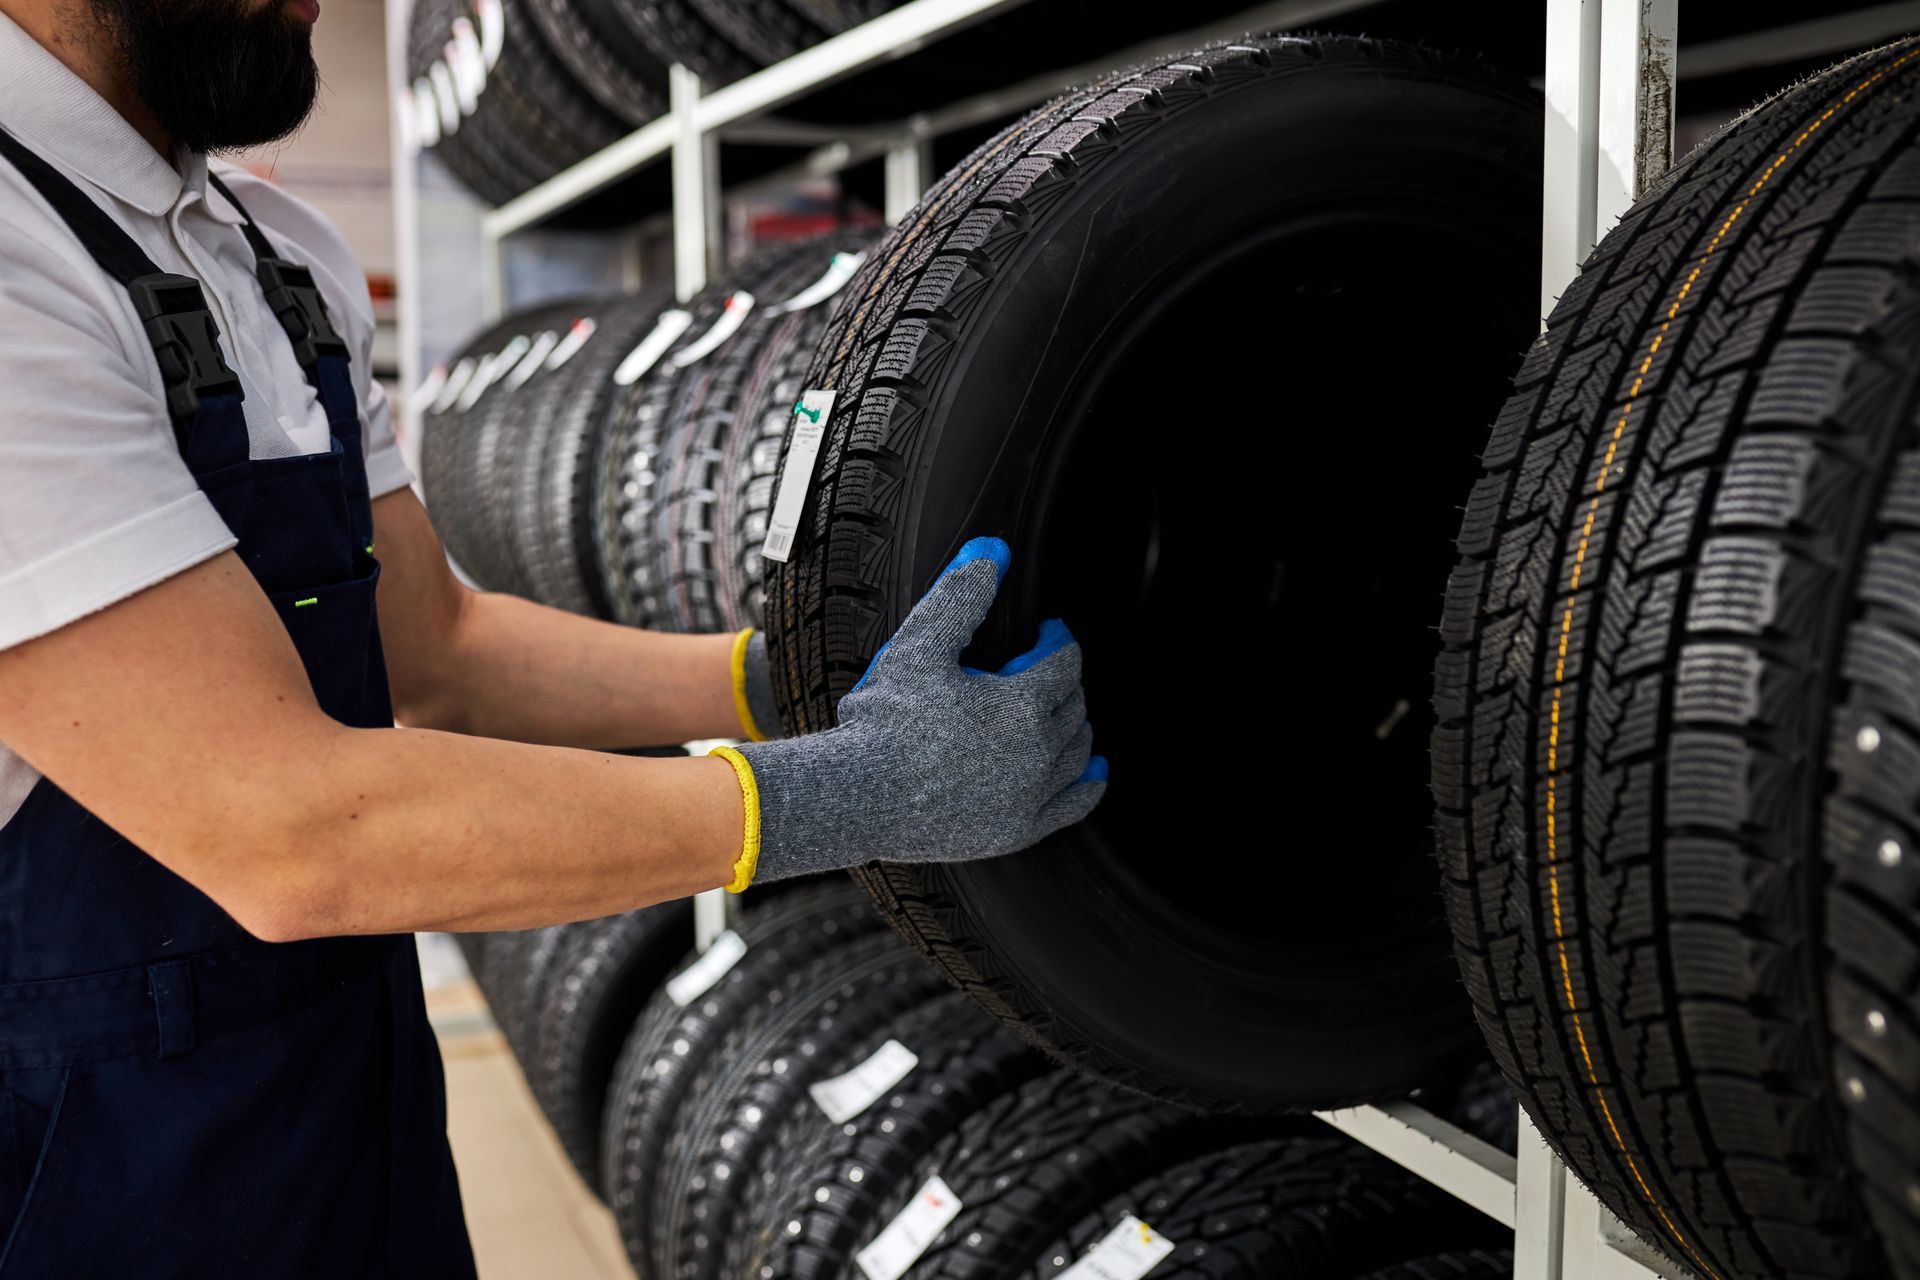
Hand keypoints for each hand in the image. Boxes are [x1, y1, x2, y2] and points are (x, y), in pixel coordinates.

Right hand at [712, 537, 1105, 888]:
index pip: (1064, 661)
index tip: (1046, 630)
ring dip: (1075, 725)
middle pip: (1074, 706)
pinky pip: (1072, 806)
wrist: (856, 797)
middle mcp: (1038, 754)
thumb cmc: (883, 722)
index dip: (1057, 639)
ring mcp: (1030, 797)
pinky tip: (1094, 772)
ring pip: (1078, 754)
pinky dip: (1088, 785)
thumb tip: (993, 553)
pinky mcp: (1016, 830)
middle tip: (1042, 667)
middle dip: (1064, 681)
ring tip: (1061, 710)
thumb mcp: (919, 646)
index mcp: (1023, 705)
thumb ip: (961, 597)